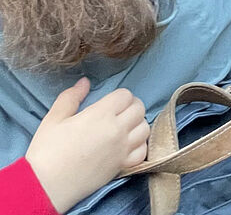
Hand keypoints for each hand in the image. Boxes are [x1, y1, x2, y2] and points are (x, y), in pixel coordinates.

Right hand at [26, 79, 148, 212]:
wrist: (46, 186)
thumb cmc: (47, 151)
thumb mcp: (53, 119)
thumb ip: (71, 97)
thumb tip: (85, 82)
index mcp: (101, 114)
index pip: (126, 95)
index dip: (119, 96)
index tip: (111, 102)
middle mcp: (117, 129)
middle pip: (139, 109)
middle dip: (131, 107)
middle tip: (119, 113)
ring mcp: (122, 148)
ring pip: (145, 128)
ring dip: (137, 125)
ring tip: (124, 128)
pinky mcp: (123, 165)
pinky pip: (143, 151)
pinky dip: (140, 146)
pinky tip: (128, 146)